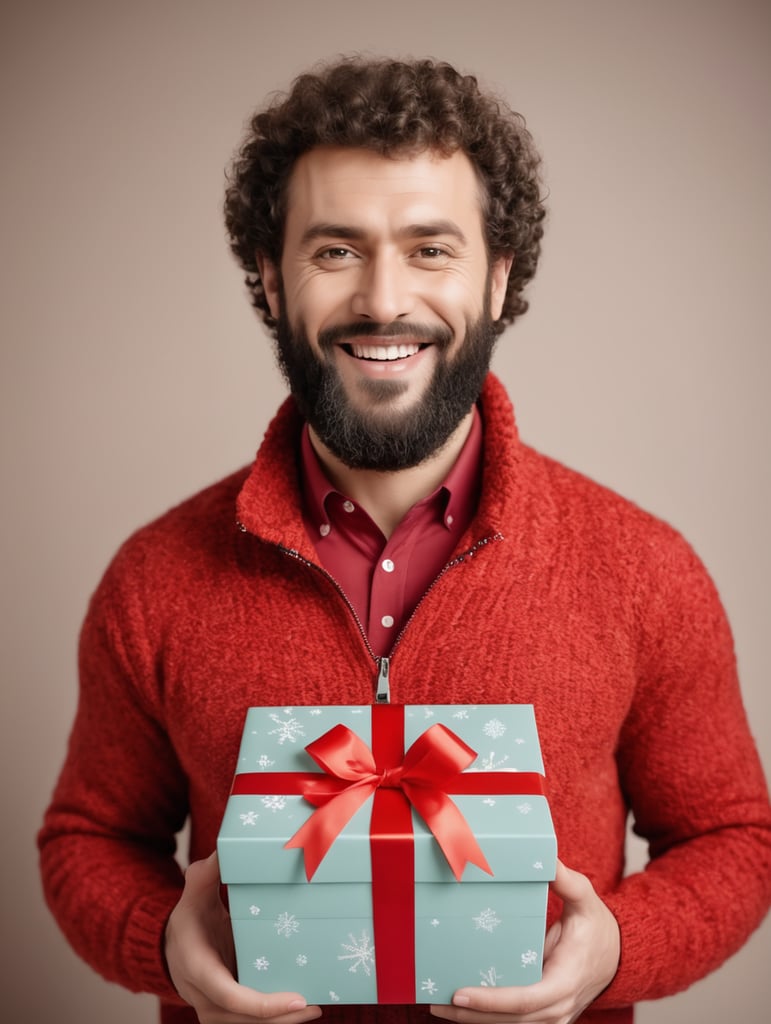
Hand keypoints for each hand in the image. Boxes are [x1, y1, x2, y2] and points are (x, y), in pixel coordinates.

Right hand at [165, 851, 321, 1023]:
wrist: (171, 945)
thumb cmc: (189, 916)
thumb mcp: (195, 892)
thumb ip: (207, 872)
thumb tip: (224, 849)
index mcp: (198, 967)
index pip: (229, 996)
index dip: (262, 1004)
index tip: (295, 999)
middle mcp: (203, 995)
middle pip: (242, 1019)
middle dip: (278, 1019)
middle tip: (313, 1006)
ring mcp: (212, 1007)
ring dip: (279, 1023)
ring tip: (314, 1008)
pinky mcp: (224, 1011)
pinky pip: (248, 1021)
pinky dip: (272, 1019)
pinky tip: (300, 1009)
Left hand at [430, 860, 619, 1023]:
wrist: (617, 956)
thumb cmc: (599, 927)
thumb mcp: (586, 900)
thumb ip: (566, 881)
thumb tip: (547, 860)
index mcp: (565, 981)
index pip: (525, 1001)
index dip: (491, 1001)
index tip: (459, 995)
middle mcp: (558, 1007)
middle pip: (511, 1021)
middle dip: (472, 1015)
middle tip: (436, 1002)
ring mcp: (553, 1017)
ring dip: (474, 1021)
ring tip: (437, 1006)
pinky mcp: (545, 1017)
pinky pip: (514, 1022)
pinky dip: (487, 1018)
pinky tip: (459, 1010)